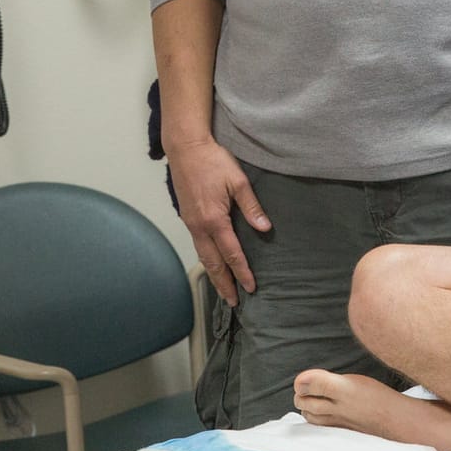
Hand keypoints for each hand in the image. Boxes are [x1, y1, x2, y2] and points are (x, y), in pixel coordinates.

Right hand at [168, 138, 269, 305]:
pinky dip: (206, 260)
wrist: (185, 148)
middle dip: (224, 284)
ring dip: (214, 275)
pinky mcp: (187, 217)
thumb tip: (265, 228)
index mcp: (214, 220)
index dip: (242, 272)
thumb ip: (251, 206)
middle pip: (213, 263)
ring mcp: (191, 223)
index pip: (232, 254)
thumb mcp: (238, 181)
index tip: (251, 288)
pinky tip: (212, 264)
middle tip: (233, 302)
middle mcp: (200, 226)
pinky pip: (197, 246)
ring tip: (223, 290)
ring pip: (203, 257)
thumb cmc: (212, 161)